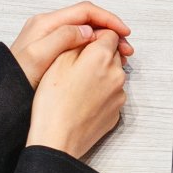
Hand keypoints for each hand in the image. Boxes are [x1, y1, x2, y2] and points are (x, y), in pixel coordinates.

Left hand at [10, 2, 133, 87]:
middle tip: (126, 48)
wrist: (2, 92)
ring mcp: (51, 38)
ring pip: (86, 31)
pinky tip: (102, 62)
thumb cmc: (16, 76)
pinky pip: (80, 43)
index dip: (108, 19)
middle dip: (110, 30)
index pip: (86, 11)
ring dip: (105, 41)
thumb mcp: (39, 56)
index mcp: (47, 23)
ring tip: (119, 56)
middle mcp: (49, 26)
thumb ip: (63, 38)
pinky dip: (95, 49)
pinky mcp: (53, 50)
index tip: (124, 32)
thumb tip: (87, 30)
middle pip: (88, 20)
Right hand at [25, 30, 126, 157]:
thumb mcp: (58, 61)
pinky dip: (101, 93)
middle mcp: (116, 74)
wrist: (58, 139)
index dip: (96, 35)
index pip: (110, 33)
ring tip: (78, 86)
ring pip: (114, 75)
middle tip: (77, 65)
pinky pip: (112, 94)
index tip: (85, 42)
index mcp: (102, 57)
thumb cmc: (53, 103)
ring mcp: (119, 95)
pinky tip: (83, 100)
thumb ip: (78, 42)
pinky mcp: (117, 112)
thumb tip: (89, 35)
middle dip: (99, 55)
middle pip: (114, 54)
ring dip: (101, 75)